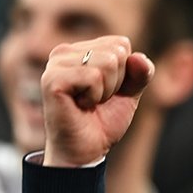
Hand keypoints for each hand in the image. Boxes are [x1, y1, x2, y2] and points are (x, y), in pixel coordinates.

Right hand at [41, 36, 153, 166]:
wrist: (86, 150)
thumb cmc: (103, 120)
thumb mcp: (130, 92)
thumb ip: (141, 73)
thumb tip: (139, 57)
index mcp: (81, 49)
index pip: (121, 43)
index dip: (125, 72)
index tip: (107, 90)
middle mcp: (65, 51)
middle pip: (116, 52)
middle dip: (116, 81)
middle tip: (97, 99)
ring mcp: (56, 64)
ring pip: (107, 62)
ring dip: (106, 90)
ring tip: (88, 102)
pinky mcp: (52, 79)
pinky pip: (93, 76)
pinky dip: (95, 96)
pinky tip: (80, 105)